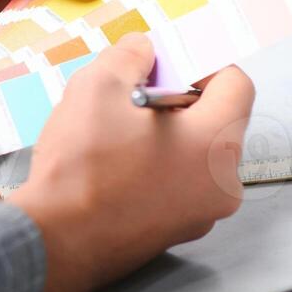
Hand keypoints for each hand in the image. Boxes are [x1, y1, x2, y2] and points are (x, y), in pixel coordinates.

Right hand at [9, 34, 254, 291]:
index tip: (167, 65)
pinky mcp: (176, 232)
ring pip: (195, 155)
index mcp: (216, 143)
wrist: (54, 242)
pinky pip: (178, 185)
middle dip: (176, 100)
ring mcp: (202, 214)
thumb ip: (130, 56)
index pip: (237, 84)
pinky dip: (155, 168)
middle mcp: (223, 183)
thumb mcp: (98, 87)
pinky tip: (113, 167)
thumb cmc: (81, 168)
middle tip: (131, 97)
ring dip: (164, 135)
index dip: (202, 64)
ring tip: (115, 133)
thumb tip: (143, 49)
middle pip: (216, 121)